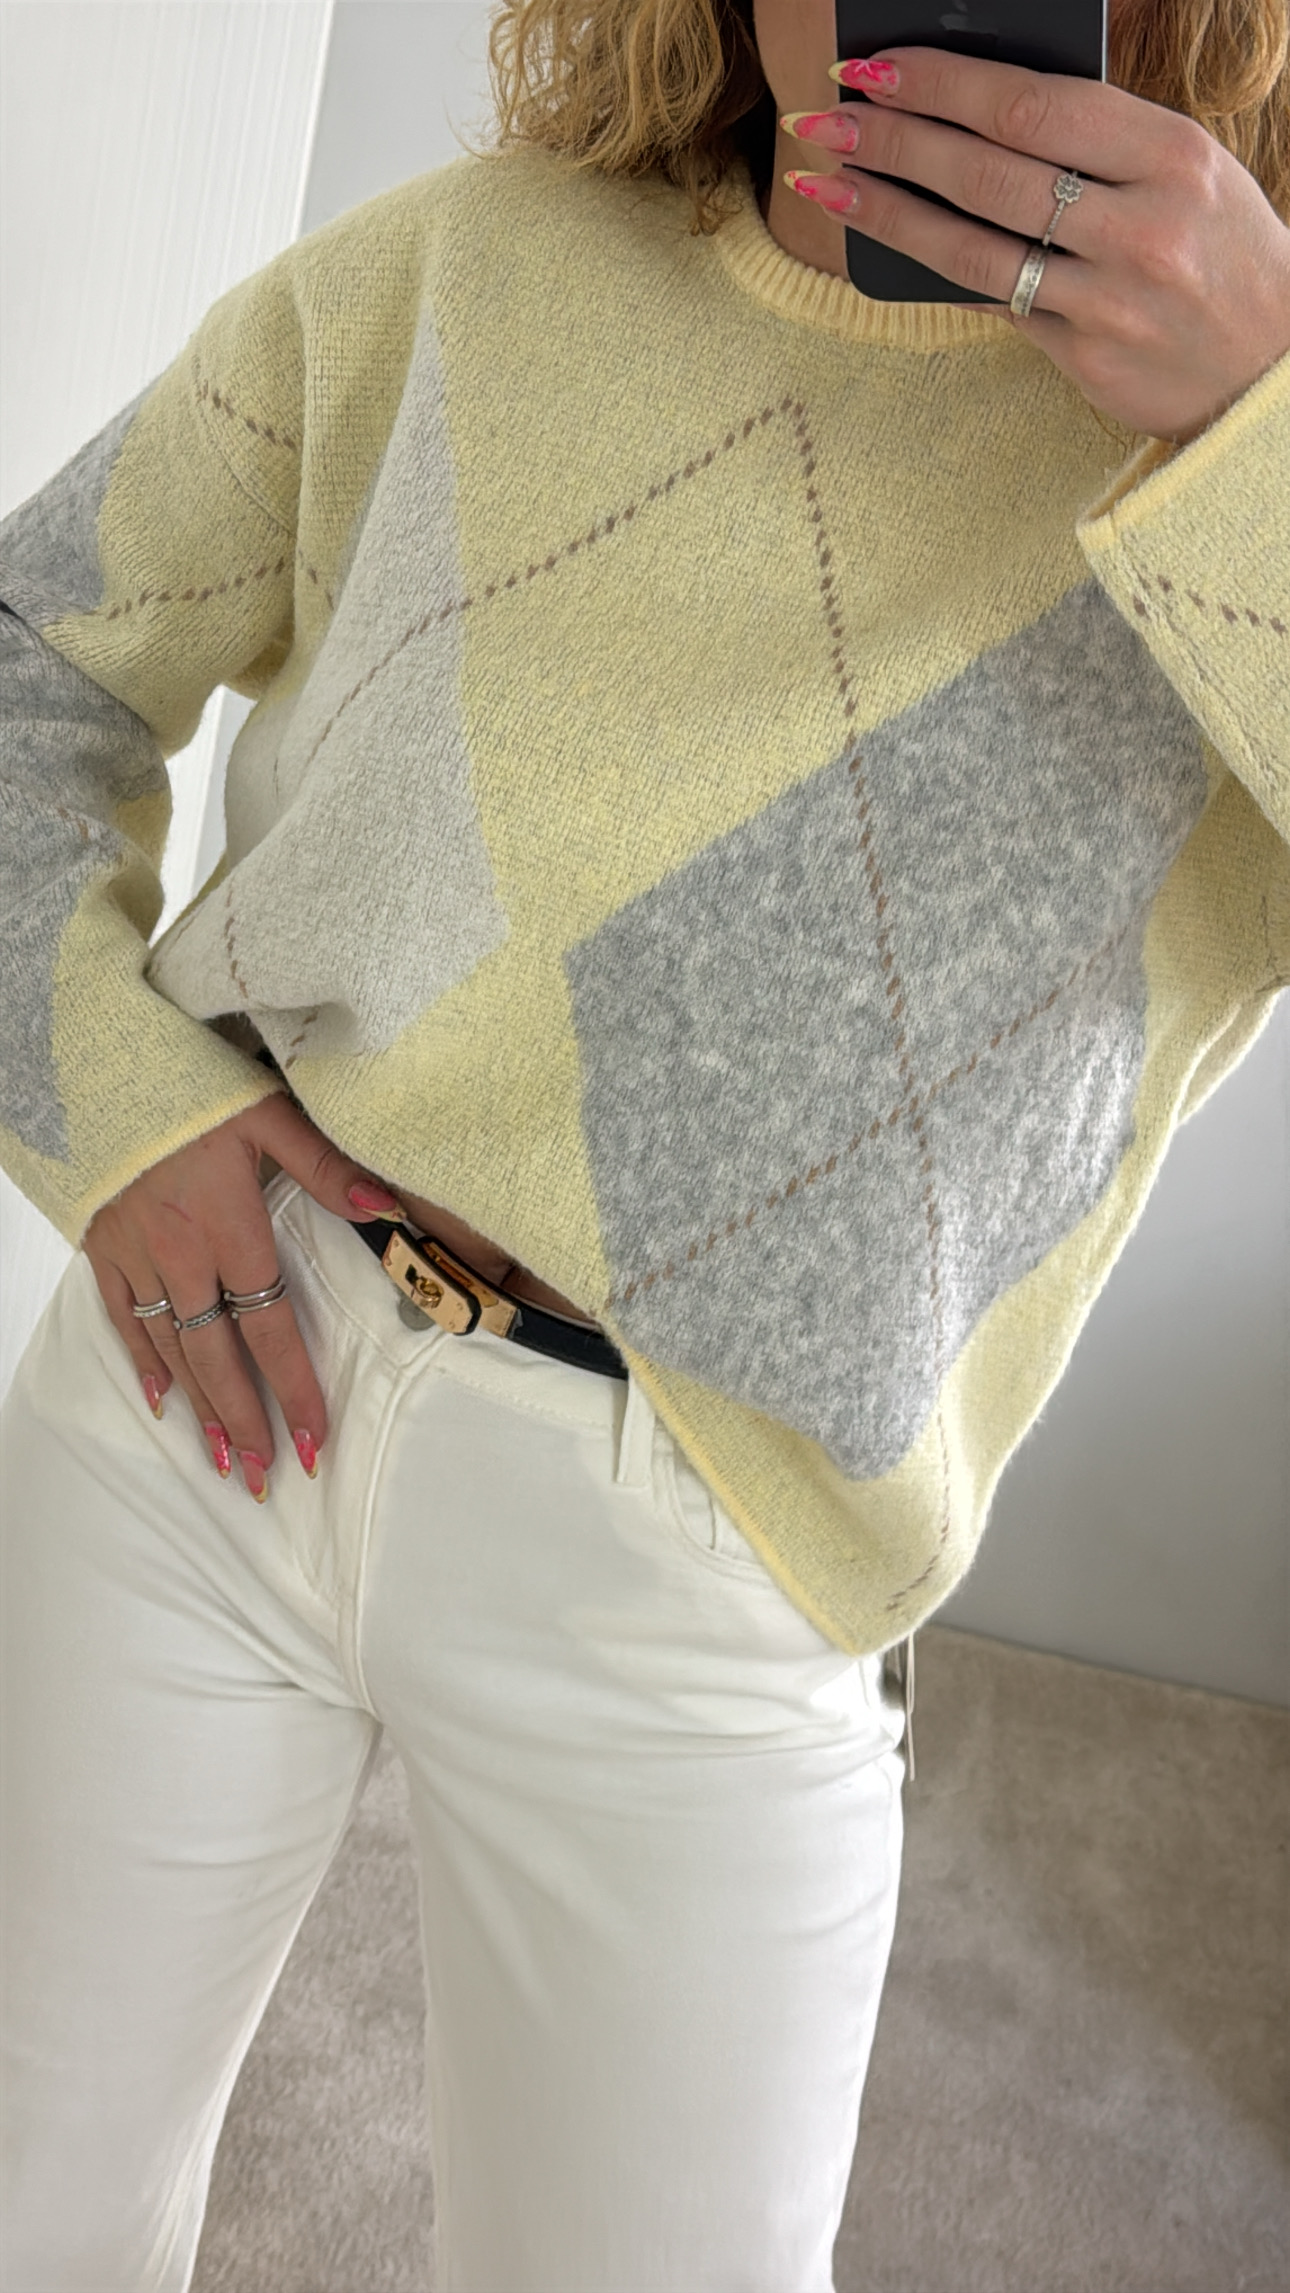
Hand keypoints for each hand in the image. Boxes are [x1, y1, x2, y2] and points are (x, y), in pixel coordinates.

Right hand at [83, 1098, 403, 1497]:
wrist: (100, 1064)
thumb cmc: (194, 1087)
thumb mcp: (269, 1114)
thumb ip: (326, 1166)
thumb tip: (384, 1208)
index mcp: (228, 1226)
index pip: (269, 1325)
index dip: (293, 1385)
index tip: (314, 1437)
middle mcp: (180, 1253)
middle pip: (218, 1354)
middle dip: (246, 1419)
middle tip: (268, 1473)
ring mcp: (136, 1255)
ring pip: (171, 1348)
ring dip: (200, 1406)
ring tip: (225, 1457)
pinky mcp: (103, 1247)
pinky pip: (122, 1317)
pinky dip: (141, 1361)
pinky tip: (161, 1400)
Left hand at [782, 47, 1289, 441]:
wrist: (1270, 366)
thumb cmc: (1217, 250)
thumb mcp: (1181, 172)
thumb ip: (1095, 141)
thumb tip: (973, 112)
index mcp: (1169, 153)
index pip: (1031, 105)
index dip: (943, 85)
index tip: (876, 69)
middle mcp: (1142, 224)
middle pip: (989, 171)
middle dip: (894, 139)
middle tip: (825, 119)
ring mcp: (1111, 299)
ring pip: (973, 246)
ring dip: (888, 210)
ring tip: (827, 182)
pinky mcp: (1087, 357)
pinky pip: (995, 303)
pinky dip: (935, 272)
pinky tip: (884, 246)